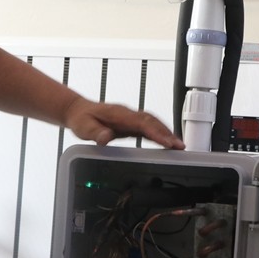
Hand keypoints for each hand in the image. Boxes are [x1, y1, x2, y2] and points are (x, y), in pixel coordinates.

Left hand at [64, 99, 184, 149]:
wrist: (78, 111)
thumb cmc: (81, 119)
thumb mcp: (83, 128)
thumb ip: (95, 133)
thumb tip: (105, 138)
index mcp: (118, 114)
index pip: (141, 123)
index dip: (156, 132)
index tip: (167, 142)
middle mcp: (127, 114)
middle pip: (152, 122)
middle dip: (167, 133)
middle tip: (180, 146)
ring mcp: (130, 118)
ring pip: (153, 123)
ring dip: (166, 133)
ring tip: (179, 146)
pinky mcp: (130, 123)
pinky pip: (149, 127)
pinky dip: (160, 133)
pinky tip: (167, 142)